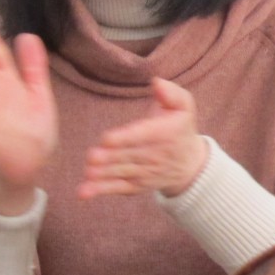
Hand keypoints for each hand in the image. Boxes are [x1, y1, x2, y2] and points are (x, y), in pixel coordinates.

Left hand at [79, 77, 208, 198]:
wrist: (190, 165)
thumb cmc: (181, 128)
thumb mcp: (184, 106)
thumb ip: (172, 93)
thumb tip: (156, 82)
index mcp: (164, 134)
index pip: (143, 136)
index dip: (125, 138)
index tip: (106, 139)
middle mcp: (155, 156)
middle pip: (129, 157)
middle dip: (110, 158)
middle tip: (92, 157)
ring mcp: (144, 173)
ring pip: (122, 174)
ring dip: (104, 175)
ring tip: (88, 174)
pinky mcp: (136, 185)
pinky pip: (118, 188)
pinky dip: (101, 190)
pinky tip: (84, 192)